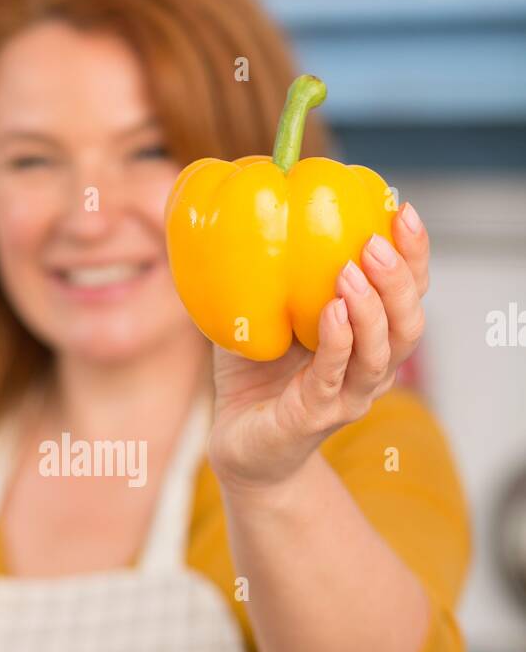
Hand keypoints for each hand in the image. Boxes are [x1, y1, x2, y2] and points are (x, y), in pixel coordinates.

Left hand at [208, 202, 428, 491]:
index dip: (414, 253)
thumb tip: (254, 208)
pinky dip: (339, 340)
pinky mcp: (316, 415)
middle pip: (409, 322)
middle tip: (377, 241)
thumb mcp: (265, 315)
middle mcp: (371, 369)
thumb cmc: (254, 375)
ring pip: (382, 352)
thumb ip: (274, 272)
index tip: (401, 208)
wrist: (238, 443)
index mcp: (370, 338)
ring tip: (352, 270)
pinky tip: (333, 311)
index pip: (409, 292)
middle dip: (402, 277)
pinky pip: (335, 375)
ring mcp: (348, 396)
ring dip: (373, 307)